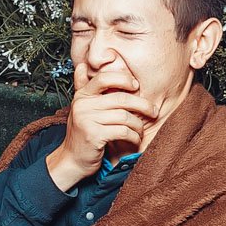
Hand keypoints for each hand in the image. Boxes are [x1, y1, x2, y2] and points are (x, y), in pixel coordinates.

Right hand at [46, 62, 158, 191]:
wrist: (72, 160)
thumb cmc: (82, 133)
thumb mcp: (81, 108)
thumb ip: (83, 87)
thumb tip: (82, 65)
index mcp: (82, 96)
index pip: (104, 78)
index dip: (123, 79)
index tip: (136, 86)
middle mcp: (83, 105)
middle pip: (121, 98)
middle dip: (142, 105)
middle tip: (153, 111)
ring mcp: (87, 120)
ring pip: (125, 116)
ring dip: (138, 125)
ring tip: (140, 130)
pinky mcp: (94, 136)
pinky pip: (123, 131)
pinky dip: (133, 136)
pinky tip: (135, 139)